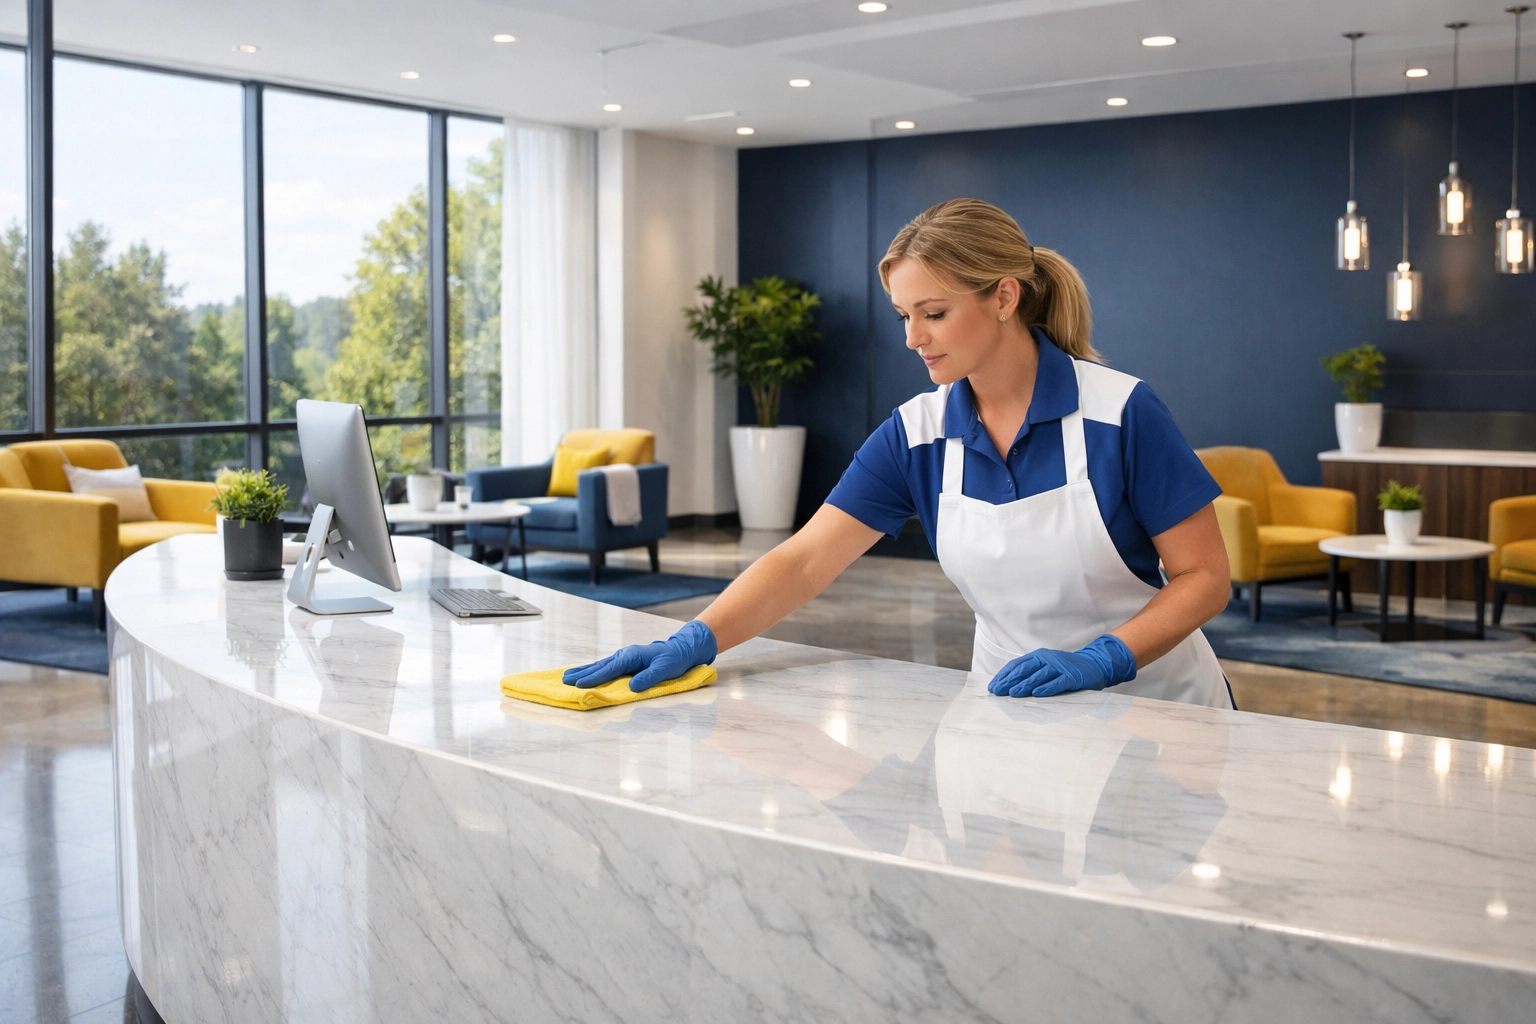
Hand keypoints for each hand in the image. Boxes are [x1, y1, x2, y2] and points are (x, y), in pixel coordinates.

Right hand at [563, 620, 717, 692]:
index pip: (610, 669)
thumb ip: (648, 678)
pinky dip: (593, 670)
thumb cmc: (674, 659)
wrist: (681, 649)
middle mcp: (625, 655)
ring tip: (567, 677)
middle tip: (565, 681)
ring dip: (584, 671)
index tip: (579, 685)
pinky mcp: (626, 662)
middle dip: (582, 674)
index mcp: (632, 656)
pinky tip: (585, 673)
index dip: (594, 678)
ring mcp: (624, 658)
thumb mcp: (665, 669)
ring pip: (600, 665)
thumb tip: (632, 687)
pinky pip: (606, 667)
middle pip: (600, 666)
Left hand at [987, 634, 1136, 698]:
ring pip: (1039, 676)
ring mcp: (1060, 667)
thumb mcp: (1046, 667)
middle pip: (1025, 670)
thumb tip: (1009, 685)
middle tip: (997, 692)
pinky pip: (1058, 682)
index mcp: (1038, 656)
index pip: (1017, 665)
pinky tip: (1037, 694)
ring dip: (1025, 685)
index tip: (993, 686)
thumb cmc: (1066, 669)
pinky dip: (1047, 688)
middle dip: (1009, 681)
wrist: (1094, 665)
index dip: (1004, 675)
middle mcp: (1047, 659)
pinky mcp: (1072, 676)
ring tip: (1012, 693)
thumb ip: (1031, 673)